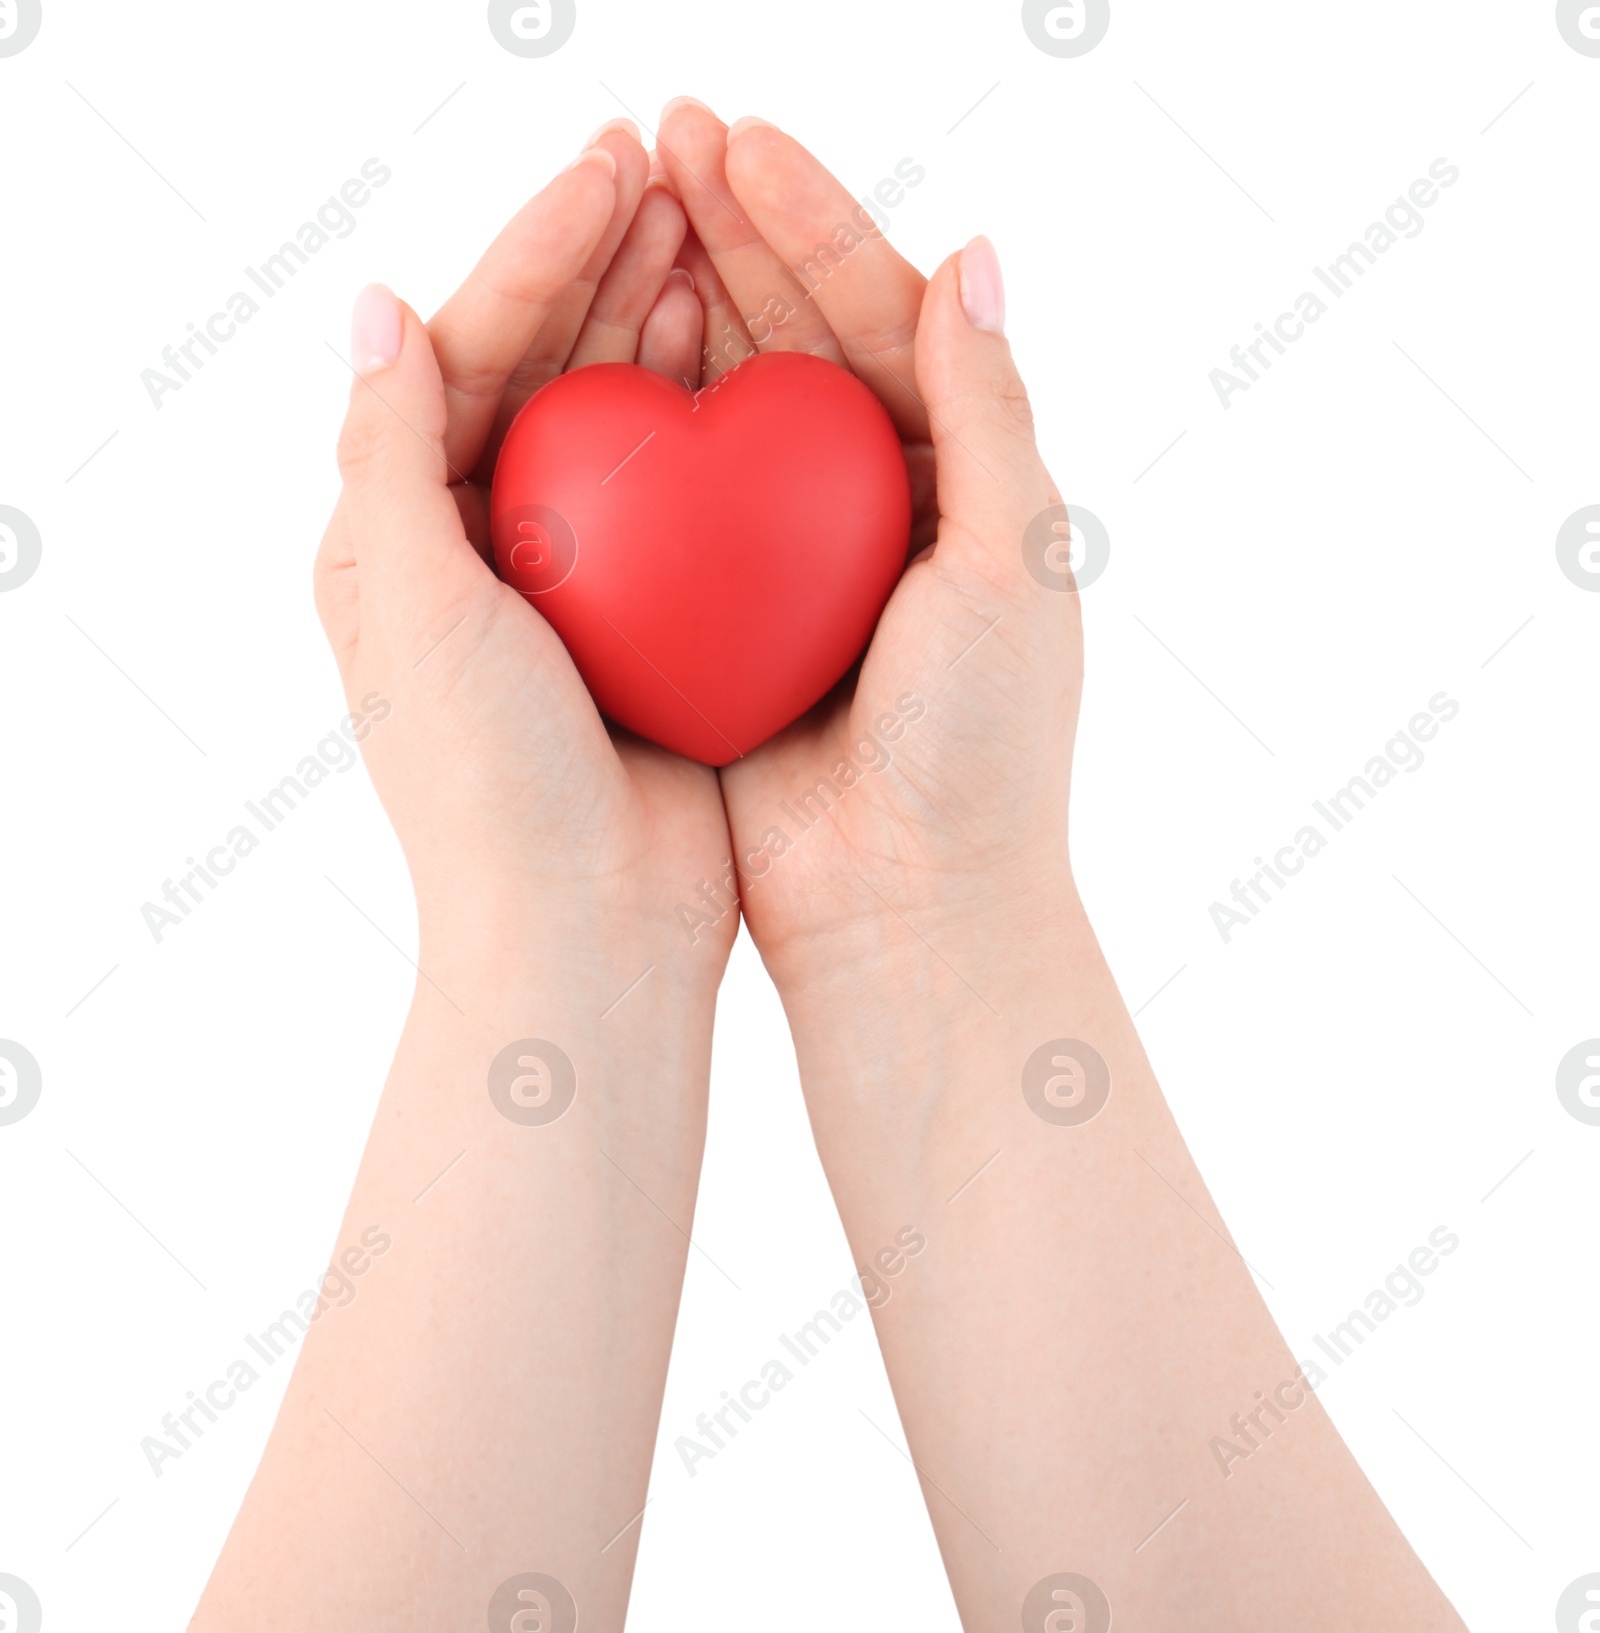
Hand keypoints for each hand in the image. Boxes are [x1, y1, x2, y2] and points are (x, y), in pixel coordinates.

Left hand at [314, 121, 734, 984]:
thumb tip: (378, 301)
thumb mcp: (408, 603)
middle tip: (675, 167)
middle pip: (542, 371)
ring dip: (657, 325)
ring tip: (711, 235)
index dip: (533, 254)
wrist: (587, 928)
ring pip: (616, 421)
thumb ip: (386, 451)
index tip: (612, 173)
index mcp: (400, 536)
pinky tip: (745, 363)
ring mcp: (575, 586)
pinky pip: (681, 496)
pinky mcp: (651, 625)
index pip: (463, 356)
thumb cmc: (484, 783)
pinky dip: (704, 423)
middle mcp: (481, 549)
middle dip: (600, 266)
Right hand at [655, 103, 1079, 991]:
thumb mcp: (1010, 564)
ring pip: (723, 409)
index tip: (736, 140)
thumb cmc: (981, 745)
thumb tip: (974, 247)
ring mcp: (783, 561)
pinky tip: (586, 360)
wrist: (905, 907)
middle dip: (733, 236)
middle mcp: (868, 506)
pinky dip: (634, 432)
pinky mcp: (718, 620)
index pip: (882, 317)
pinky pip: (669, 507)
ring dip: (675, 308)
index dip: (811, 223)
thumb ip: (990, 409)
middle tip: (661, 136)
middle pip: (795, 341)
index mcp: (957, 478)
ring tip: (615, 210)